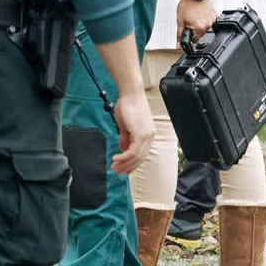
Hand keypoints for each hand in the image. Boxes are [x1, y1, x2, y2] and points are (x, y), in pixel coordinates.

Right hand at [93, 31, 149, 172]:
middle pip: (140, 158)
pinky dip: (124, 157)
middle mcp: (150, 136)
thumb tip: (123, 149)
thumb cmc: (128, 105)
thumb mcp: (125, 125)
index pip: (142, 154)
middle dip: (128, 166)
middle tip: (117, 171)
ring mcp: (147, 135)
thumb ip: (125, 138)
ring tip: (114, 166)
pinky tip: (116, 158)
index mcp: (148, 134)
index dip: (132, 163)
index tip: (123, 168)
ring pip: (137, 156)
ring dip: (124, 163)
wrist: (130, 94)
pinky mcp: (141, 133)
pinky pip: (133, 151)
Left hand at [176, 0, 216, 44]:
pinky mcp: (215, 14)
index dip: (189, 36)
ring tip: (194, 15)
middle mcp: (208, 25)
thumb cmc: (187, 5)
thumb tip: (178, 45)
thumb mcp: (180, 21)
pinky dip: (205, 19)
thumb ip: (180, 34)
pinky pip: (209, 21)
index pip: (195, 40)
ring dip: (200, 24)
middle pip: (200, 34)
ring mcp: (212, 19)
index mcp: (199, 28)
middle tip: (189, 20)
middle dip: (194, 29)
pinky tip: (200, 13)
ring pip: (205, 27)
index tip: (187, 30)